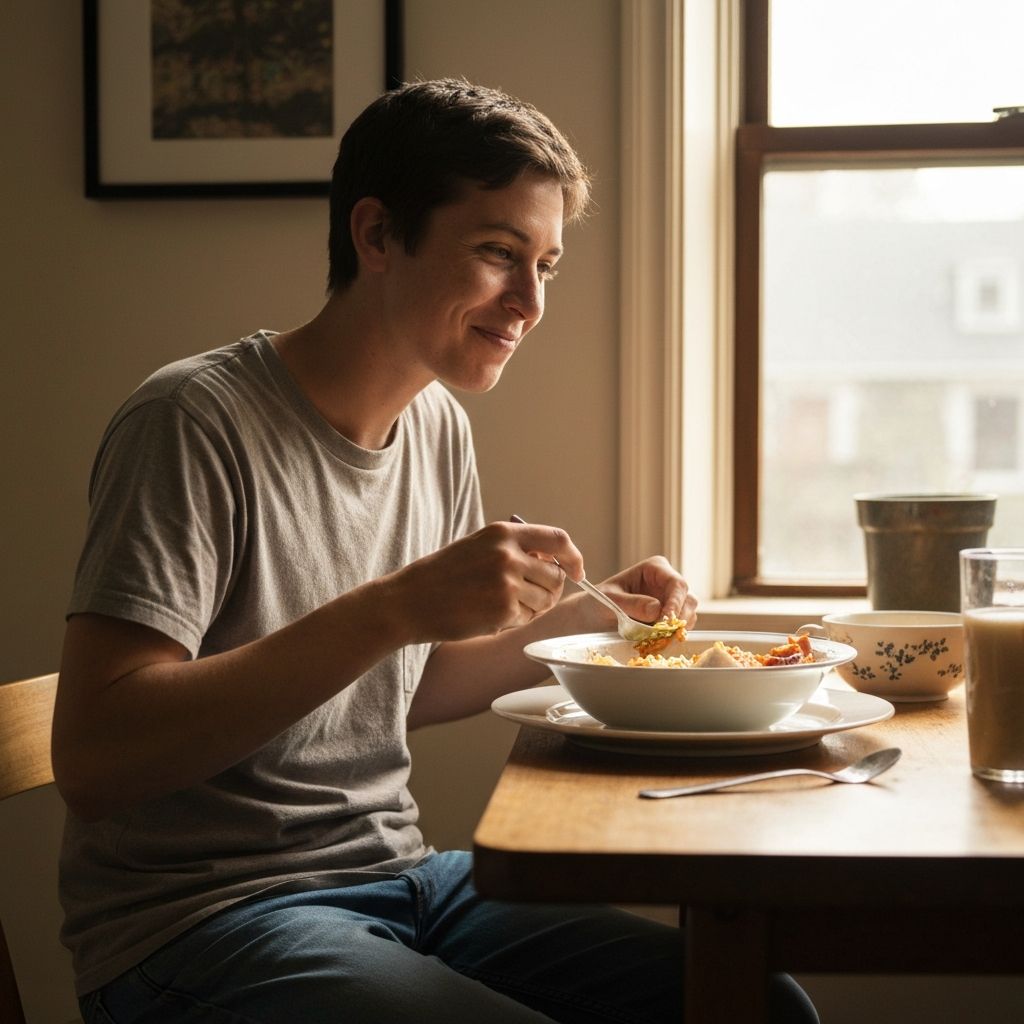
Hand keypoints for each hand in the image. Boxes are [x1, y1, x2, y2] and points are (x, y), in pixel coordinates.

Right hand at [391, 520, 584, 641]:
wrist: (409, 601)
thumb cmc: (442, 576)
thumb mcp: (478, 547)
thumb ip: (515, 549)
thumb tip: (554, 561)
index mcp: (503, 533)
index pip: (558, 539)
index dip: (573, 558)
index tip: (575, 571)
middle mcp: (508, 554)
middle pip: (556, 576)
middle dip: (549, 590)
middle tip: (527, 598)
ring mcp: (507, 582)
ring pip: (545, 600)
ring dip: (532, 608)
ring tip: (502, 606)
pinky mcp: (502, 610)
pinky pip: (527, 619)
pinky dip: (515, 621)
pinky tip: (490, 616)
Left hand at [583, 556, 697, 632]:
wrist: (592, 617)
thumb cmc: (599, 602)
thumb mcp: (611, 601)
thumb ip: (632, 603)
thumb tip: (657, 609)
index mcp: (655, 568)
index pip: (676, 584)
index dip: (676, 602)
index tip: (667, 620)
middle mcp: (667, 582)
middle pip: (688, 599)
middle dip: (679, 618)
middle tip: (664, 634)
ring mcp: (671, 600)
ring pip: (688, 614)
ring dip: (677, 629)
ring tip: (658, 638)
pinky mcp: (670, 617)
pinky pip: (680, 627)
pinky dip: (673, 636)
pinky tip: (658, 641)